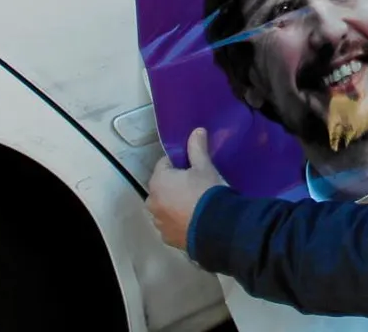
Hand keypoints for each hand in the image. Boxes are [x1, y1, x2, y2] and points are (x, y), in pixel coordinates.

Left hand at [147, 127, 227, 251]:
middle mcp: (152, 202)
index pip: (165, 164)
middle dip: (174, 185)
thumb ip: (197, 148)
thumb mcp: (204, 167)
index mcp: (157, 181)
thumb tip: (196, 130)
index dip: (180, 164)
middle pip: (162, 186)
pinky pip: (170, 224)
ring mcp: (158, 222)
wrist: (215, 227)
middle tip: (195, 186)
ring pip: (164, 206)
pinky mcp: (167, 238)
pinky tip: (193, 220)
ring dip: (174, 204)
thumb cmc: (206, 192)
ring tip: (195, 205)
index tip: (194, 168)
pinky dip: (177, 221)